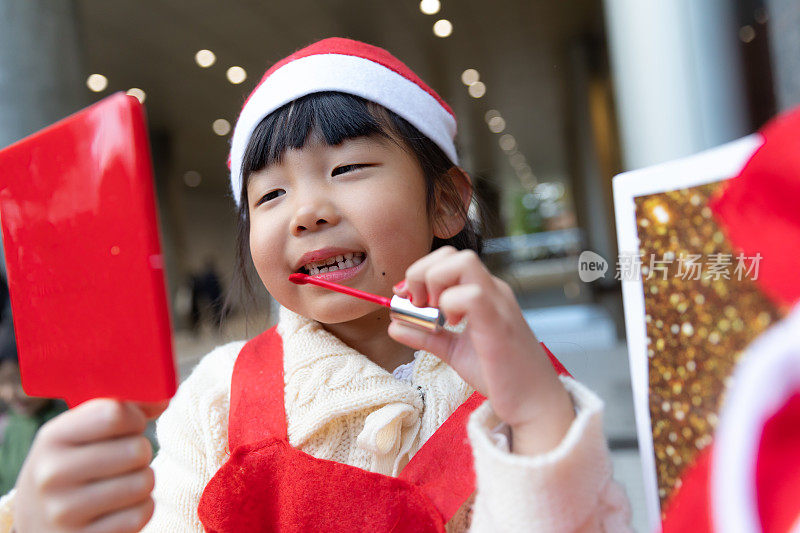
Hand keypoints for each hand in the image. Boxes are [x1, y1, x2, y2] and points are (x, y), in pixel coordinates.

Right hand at [13, 398, 167, 531]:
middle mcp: (53, 475)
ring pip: (144, 482)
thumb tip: (163, 400)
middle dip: (140, 451)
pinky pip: (142, 513)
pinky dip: (141, 507)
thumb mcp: (78, 431)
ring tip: (121, 481)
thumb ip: (121, 408)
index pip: (115, 414)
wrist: (37, 519)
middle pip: (136, 450)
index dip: (135, 418)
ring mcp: (66, 513)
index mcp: (51, 439)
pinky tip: (120, 506)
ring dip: (143, 480)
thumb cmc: (72, 462)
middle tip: (123, 459)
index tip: (130, 425)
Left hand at [388, 246, 573, 454]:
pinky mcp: (498, 323)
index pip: (449, 259)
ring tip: (435, 316)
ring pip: (463, 262)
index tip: (406, 300)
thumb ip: (426, 336)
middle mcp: (492, 291)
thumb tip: (394, 325)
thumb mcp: (455, 351)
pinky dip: (451, 304)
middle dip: (422, 273)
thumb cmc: (500, 375)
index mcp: (483, 293)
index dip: (420, 272)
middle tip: (418, 306)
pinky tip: (450, 325)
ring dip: (435, 284)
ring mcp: (498, 303)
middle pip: (453, 254)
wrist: (534, 404)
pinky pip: (472, 295)